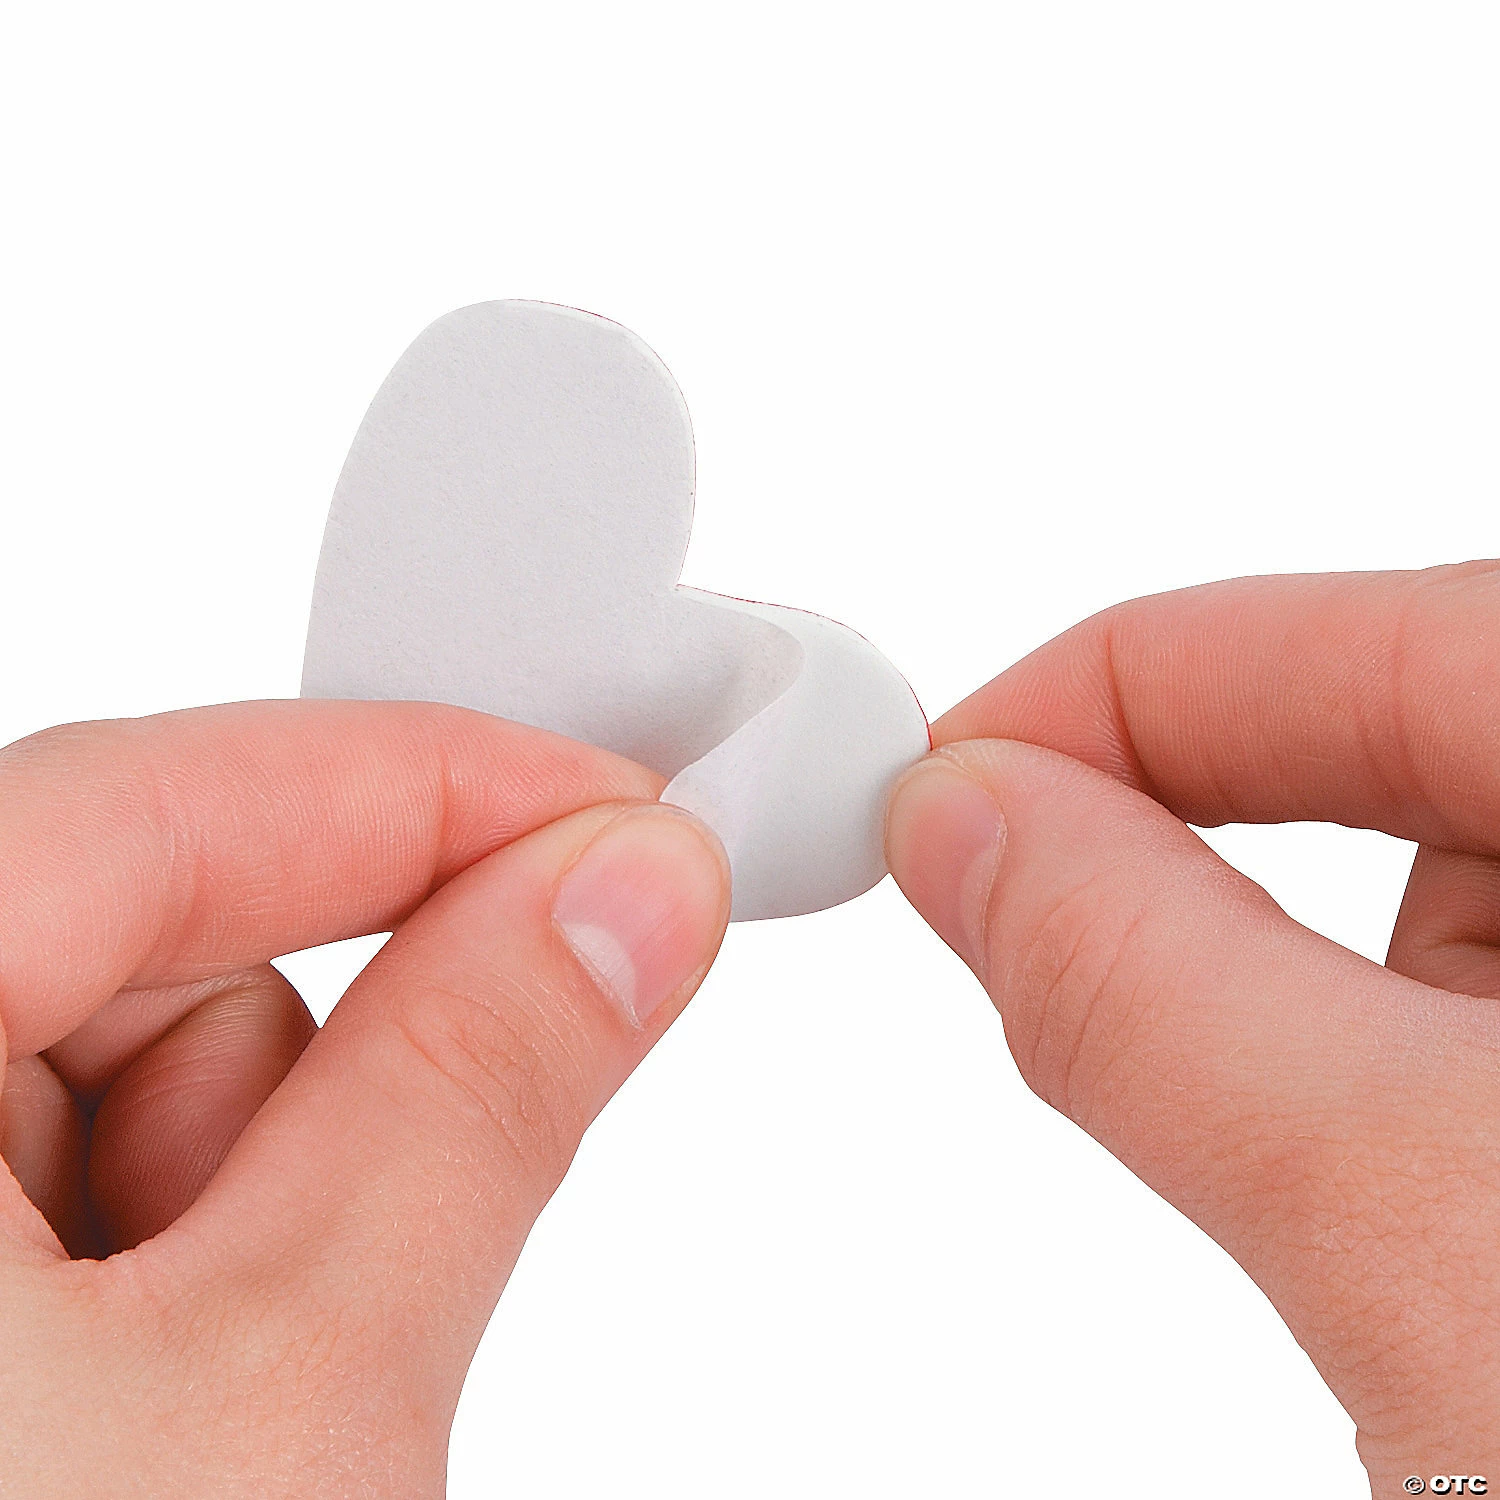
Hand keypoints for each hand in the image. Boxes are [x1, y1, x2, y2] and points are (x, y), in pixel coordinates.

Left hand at [0, 701, 728, 1496]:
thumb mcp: (272, 1406)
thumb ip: (464, 1101)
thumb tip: (627, 891)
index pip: (159, 795)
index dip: (425, 788)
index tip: (618, 821)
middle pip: (139, 938)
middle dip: (318, 1061)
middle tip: (405, 1209)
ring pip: (111, 1072)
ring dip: (229, 1202)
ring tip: (220, 1411)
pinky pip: (57, 1174)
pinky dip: (155, 1256)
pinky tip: (153, 1415)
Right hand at [886, 562, 1499, 1488]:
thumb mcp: (1428, 1236)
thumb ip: (1146, 991)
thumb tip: (965, 830)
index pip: (1338, 638)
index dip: (1093, 701)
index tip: (935, 793)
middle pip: (1386, 726)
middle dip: (1166, 827)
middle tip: (1010, 916)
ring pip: (1430, 882)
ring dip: (1284, 981)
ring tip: (1302, 1142)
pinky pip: (1475, 994)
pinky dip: (1361, 1059)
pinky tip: (1389, 1174)